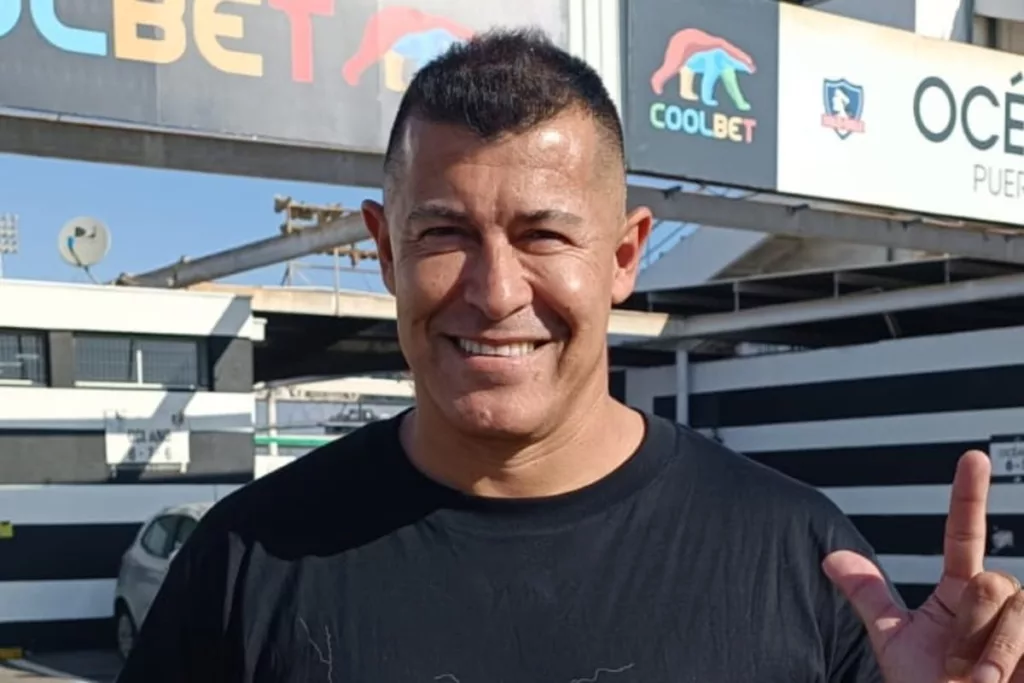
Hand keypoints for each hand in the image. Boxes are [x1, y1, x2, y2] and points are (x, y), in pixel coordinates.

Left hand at [823, 450, 1023, 682]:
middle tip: (955, 670)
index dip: (968, 495)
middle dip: (968, 628)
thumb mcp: (895, 643)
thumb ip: (870, 596)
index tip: (973, 457)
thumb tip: (832, 557)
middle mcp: (999, 602)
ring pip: (1017, 605)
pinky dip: (1012, 662)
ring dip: (992, 652)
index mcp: (961, 592)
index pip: (964, 533)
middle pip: (991, 581)